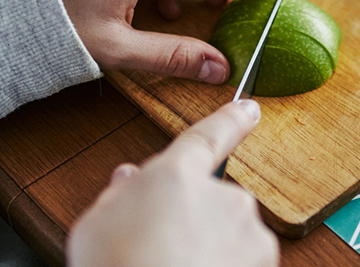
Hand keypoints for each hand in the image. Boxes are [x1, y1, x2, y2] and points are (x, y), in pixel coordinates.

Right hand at [67, 100, 278, 266]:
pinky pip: (245, 259)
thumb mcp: (97, 225)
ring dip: (212, 245)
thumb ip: (119, 196)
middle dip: (194, 215)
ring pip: (231, 232)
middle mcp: (222, 195)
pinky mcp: (263, 261)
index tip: (249, 109)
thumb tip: (129, 180)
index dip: (230, 120)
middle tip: (162, 243)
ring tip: (175, 265)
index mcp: (176, 175)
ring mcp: (248, 231)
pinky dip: (228, 266)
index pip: (208, 136)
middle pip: (212, 197)